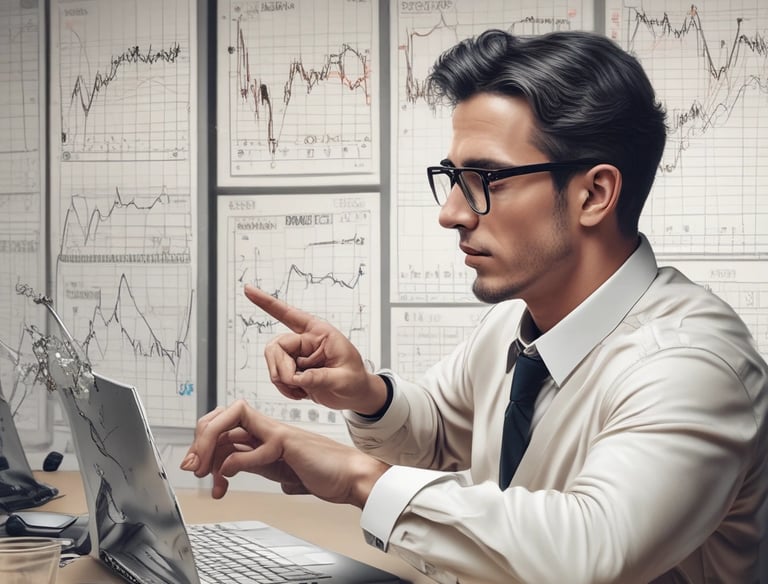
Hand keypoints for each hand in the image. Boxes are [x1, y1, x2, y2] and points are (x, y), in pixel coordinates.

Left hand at [180, 400, 389, 506]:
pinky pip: (255, 447)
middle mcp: (268, 429)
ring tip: (204, 471)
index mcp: (265, 435)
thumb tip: (246, 471)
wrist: (350, 477)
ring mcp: (277, 433)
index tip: (202, 470)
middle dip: (200, 440)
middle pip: (222, 417)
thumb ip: (262, 467)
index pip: (226, 426)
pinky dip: (238, 462)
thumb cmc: (324, 473)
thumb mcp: (281, 471)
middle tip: (192, 468)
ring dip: (209, 446)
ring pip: (232, 420)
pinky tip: (230, 477)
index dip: (207, 442)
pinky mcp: (287, 443)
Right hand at [244, 283, 387, 414]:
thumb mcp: (344, 380)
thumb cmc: (355, 380)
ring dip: (281, 381)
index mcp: (320, 333)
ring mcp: (298, 355)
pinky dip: (284, 388)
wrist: (356, 394)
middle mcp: (306, 341)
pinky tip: (301, 392)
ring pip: (273, 362)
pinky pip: (277, 376)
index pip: (290, 314)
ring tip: (301, 389)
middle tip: (295, 383)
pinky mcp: (293, 369)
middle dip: (280, 369)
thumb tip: (296, 378)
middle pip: (275, 346)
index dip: (267, 303)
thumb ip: (321, 378)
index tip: (247, 290)